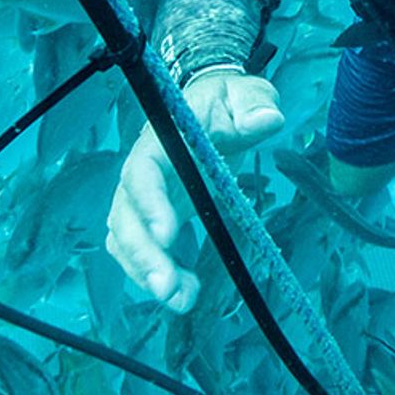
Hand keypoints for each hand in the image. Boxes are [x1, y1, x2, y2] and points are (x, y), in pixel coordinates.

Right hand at [106, 69, 282, 312]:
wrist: (210, 108)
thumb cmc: (225, 102)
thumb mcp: (244, 95)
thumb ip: (254, 106)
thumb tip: (269, 119)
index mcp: (163, 140)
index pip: (143, 171)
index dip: (150, 203)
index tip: (167, 235)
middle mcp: (143, 172)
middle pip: (126, 216)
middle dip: (143, 255)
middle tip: (168, 288)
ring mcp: (144, 198)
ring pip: (127, 240)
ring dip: (147, 273)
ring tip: (182, 300)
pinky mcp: (153, 219)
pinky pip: (141, 251)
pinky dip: (156, 275)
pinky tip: (184, 294)